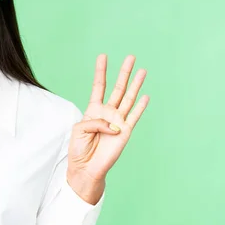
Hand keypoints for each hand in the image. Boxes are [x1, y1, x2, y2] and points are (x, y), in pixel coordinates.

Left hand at [67, 54, 149, 185]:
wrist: (86, 168)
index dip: (101, 71)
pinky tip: (145, 95)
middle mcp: (107, 113)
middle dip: (123, 72)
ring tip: (142, 70)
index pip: (99, 86)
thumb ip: (95, 122)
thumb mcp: (79, 130)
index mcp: (93, 110)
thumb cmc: (79, 149)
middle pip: (118, 88)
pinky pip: (134, 116)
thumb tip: (114, 124)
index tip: (103, 56)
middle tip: (131, 57)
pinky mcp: (125, 132)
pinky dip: (140, 106)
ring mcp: (118, 121)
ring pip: (128, 98)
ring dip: (135, 85)